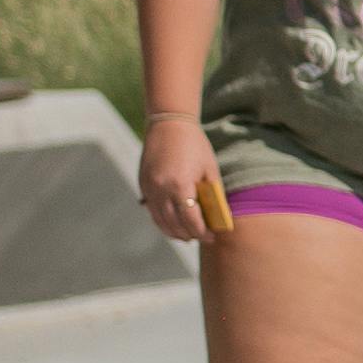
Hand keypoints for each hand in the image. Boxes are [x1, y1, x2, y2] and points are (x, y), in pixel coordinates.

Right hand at [136, 112, 215, 242]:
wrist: (168, 125)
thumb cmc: (195, 146)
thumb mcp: (209, 169)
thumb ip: (213, 194)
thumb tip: (219, 217)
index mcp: (180, 186)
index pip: (191, 220)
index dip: (202, 232)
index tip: (211, 236)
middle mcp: (161, 190)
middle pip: (174, 224)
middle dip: (188, 235)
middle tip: (201, 238)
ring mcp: (149, 188)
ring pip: (160, 220)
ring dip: (174, 231)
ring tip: (187, 235)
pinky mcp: (142, 185)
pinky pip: (152, 210)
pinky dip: (162, 220)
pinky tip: (173, 223)